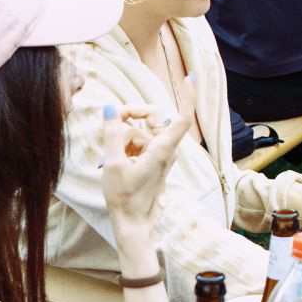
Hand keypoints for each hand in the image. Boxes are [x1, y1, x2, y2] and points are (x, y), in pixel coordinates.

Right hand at [101, 87, 195, 246]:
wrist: (132, 224)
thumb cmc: (125, 198)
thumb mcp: (113, 164)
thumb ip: (112, 134)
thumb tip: (110, 109)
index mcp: (163, 150)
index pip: (182, 117)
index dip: (188, 96)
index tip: (192, 77)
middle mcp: (166, 150)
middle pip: (154, 118)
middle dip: (133, 114)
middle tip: (112, 119)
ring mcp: (160, 155)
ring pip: (141, 132)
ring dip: (124, 138)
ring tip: (112, 158)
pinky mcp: (153, 161)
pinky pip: (138, 143)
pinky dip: (125, 147)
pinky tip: (115, 162)